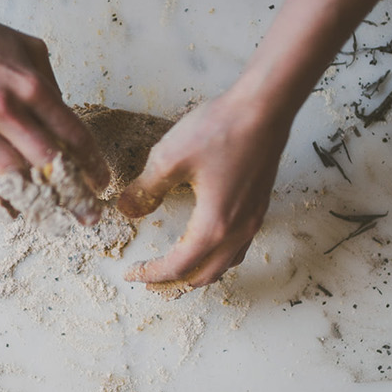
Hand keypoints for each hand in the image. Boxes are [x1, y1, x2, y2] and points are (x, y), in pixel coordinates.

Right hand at [0, 3, 108, 211]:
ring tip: (50, 218)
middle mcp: (6, 109)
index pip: (73, 134)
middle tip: (86, 214)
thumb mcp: (28, 48)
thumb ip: (50, 84)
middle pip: (48, 163)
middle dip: (73, 193)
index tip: (100, 182)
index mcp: (32, 86)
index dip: (92, 164)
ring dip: (34, 202)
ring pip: (12, 176)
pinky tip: (6, 208)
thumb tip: (64, 116)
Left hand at [117, 88, 290, 287]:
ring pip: (227, 264)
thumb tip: (127, 210)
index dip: (151, 274)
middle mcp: (238, 231)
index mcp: (213, 226)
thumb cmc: (221, 130)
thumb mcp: (169, 158)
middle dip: (174, 283)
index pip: (178, 266)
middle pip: (205, 275)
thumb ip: (146, 190)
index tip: (131, 273)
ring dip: (200, 273)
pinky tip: (209, 242)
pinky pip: (240, 247)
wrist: (264, 108)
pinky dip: (220, 257)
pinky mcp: (260, 205)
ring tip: (179, 269)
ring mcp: (253, 219)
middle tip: (150, 280)